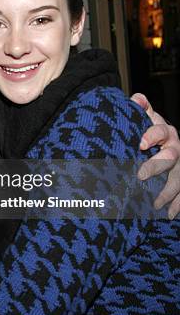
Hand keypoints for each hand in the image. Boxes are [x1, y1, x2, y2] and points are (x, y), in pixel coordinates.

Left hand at [131, 93, 179, 218]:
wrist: (157, 141)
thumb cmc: (147, 130)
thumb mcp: (144, 117)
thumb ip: (141, 107)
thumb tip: (137, 99)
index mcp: (166, 132)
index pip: (161, 131)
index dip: (152, 136)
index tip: (140, 143)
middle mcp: (176, 148)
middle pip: (171, 157)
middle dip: (157, 166)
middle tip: (141, 175)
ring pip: (178, 179)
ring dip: (167, 192)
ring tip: (154, 203)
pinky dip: (178, 205)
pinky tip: (170, 215)